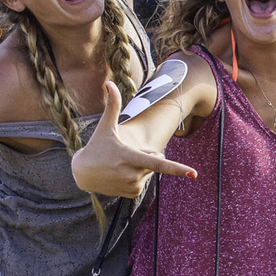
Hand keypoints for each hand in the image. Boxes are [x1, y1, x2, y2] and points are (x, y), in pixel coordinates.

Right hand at [72, 81, 196, 197]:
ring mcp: (132, 185)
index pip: (158, 163)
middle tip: (124, 154)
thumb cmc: (96, 146)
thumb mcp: (105, 126)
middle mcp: (133, 174)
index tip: (193, 173)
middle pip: (155, 160)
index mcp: (130, 157)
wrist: (81, 173)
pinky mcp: (132, 193)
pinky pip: (144, 182)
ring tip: (120, 165)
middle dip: (147, 155)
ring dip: (141, 167)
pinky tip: (120, 174)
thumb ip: (112, 104)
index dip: (177, 168)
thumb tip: (109, 82)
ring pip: (150, 172)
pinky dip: (136, 177)